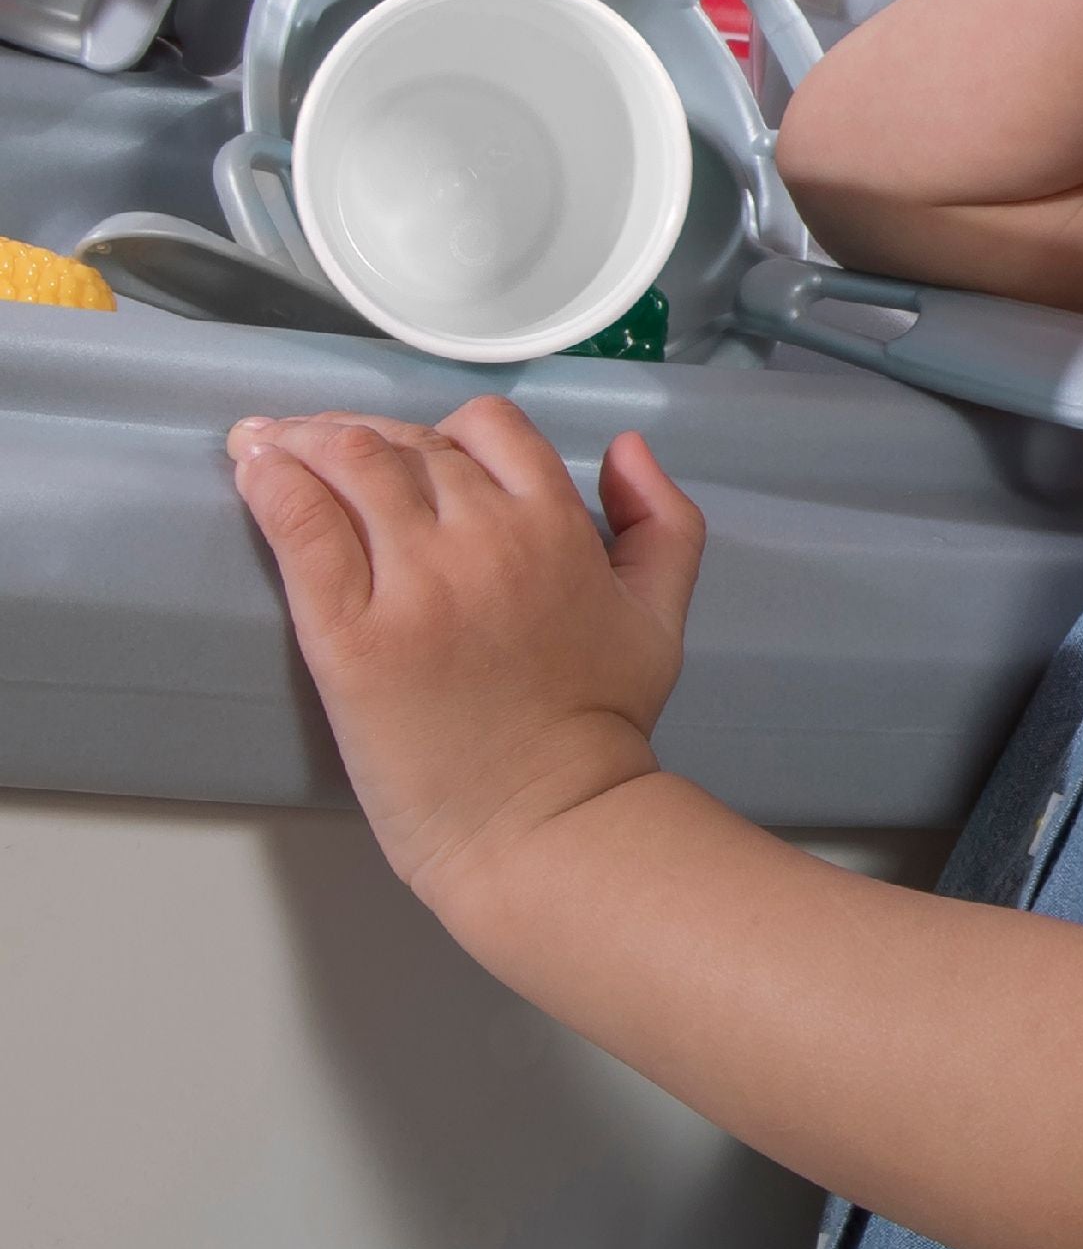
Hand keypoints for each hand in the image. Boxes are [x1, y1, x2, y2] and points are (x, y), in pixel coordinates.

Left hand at [228, 397, 704, 911]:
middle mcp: (484, 538)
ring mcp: (415, 585)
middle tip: (316, 442)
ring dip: (303, 440)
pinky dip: (273, 485)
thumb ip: (662, 519)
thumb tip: (624, 447)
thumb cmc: (599, 724)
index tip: (412, 451)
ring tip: (268, 443)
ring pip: (350, 467)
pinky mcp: (350, 637)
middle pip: (407, 444)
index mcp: (555, 526)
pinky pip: (303, 530)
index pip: (488, 428)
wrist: (542, 820)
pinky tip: (253, 469)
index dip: (446, 431)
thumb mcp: (660, 612)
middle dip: (358, 432)